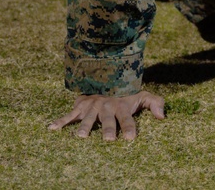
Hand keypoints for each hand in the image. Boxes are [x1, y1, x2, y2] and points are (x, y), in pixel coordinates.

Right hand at [48, 91, 164, 140]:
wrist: (107, 76)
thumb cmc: (126, 93)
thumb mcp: (143, 95)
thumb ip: (155, 104)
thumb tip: (162, 116)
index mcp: (122, 107)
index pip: (128, 119)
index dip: (130, 128)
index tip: (131, 138)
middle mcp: (107, 107)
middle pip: (108, 120)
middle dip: (108, 129)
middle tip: (108, 140)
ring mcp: (92, 107)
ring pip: (88, 118)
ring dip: (84, 126)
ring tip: (81, 137)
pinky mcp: (80, 106)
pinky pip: (69, 114)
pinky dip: (60, 121)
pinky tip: (52, 129)